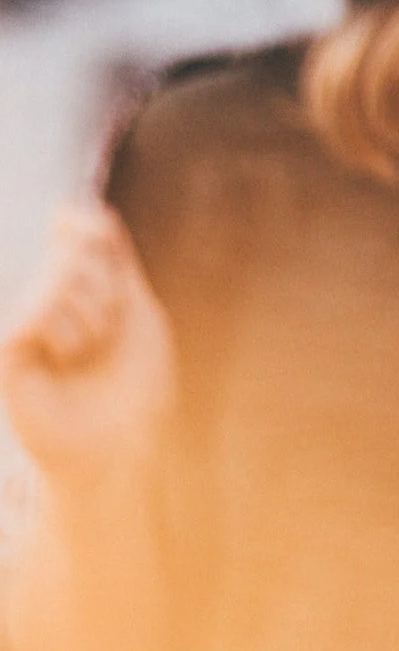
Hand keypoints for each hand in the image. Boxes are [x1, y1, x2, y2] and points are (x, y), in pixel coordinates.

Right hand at [0, 202, 176, 477]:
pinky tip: (62, 360)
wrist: (121, 440)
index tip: (100, 238)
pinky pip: (31, 314)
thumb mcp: (135, 306)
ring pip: (58, 277)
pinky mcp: (8, 350)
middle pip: (77, 248)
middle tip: (105, 330)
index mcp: (79, 283)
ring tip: (86, 351)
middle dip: (107, 286)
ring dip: (92, 316)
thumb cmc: (134, 379)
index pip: (76, 227)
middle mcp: (47, 295)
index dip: (88, 223)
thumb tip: (77, 209)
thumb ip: (113, 257)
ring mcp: (25, 321)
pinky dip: (62, 334)